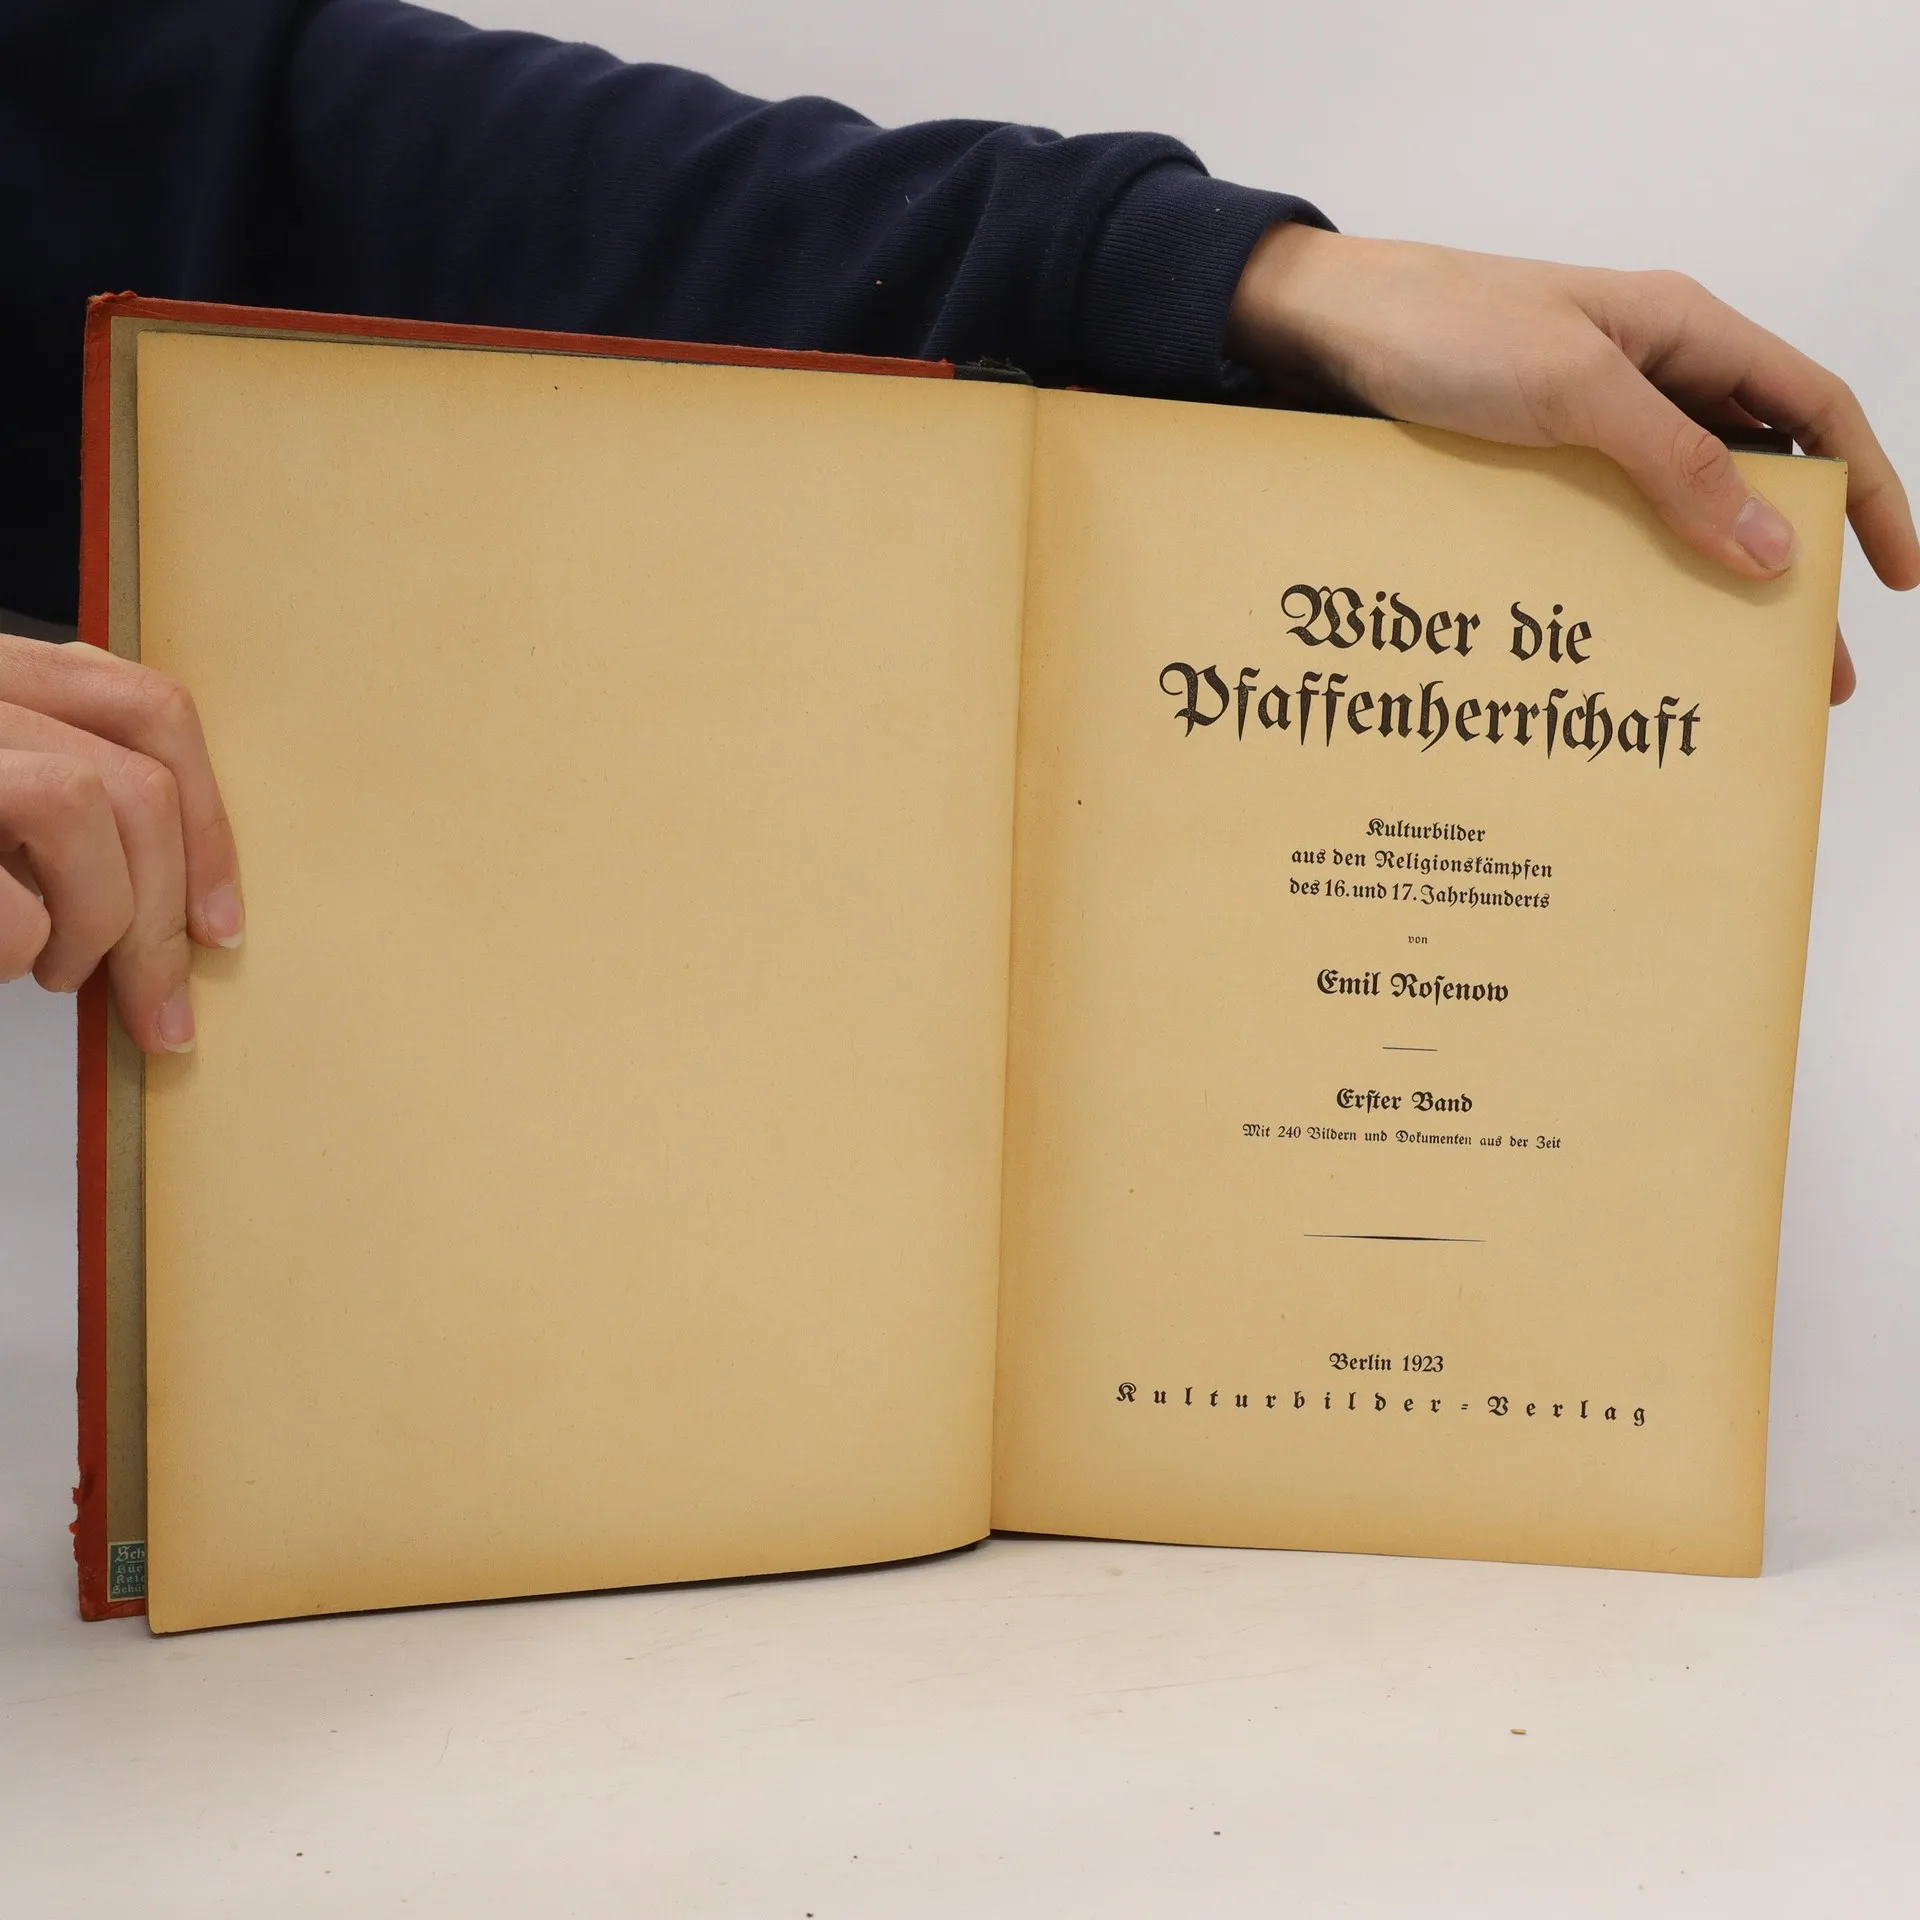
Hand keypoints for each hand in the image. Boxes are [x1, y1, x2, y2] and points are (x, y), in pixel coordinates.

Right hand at [0, 633, 241, 1051]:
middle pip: (132, 779)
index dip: (208, 825)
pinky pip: (10, 904)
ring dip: (93, 920)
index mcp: (2, 673)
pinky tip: (0, 959)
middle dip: (161, 913)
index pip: (151, 708)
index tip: (222, 927)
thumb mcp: (5, 793)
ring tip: (55, 968)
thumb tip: (182, 903)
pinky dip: (17, 950)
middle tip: (155, 1001)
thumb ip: (68, 804)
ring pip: (79, 804)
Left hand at [1226, 227, 1919, 704]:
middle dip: (1789, 566)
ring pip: (1677, 509)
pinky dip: (1624, 577)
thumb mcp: (1576, 389)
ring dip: (1705, 584)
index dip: (1868, 490)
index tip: (1894, 573)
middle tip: (1807, 661)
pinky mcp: (1528, 460)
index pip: (1815, 409)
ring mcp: (1586, 421)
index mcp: (1684, 332)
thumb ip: (1676, 462)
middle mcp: (1647, 375)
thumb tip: (1770, 545)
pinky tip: (1626, 632)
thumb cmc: (1443, 326)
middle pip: (1752, 473)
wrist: (1320, 329)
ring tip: (1722, 670)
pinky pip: (1601, 524)